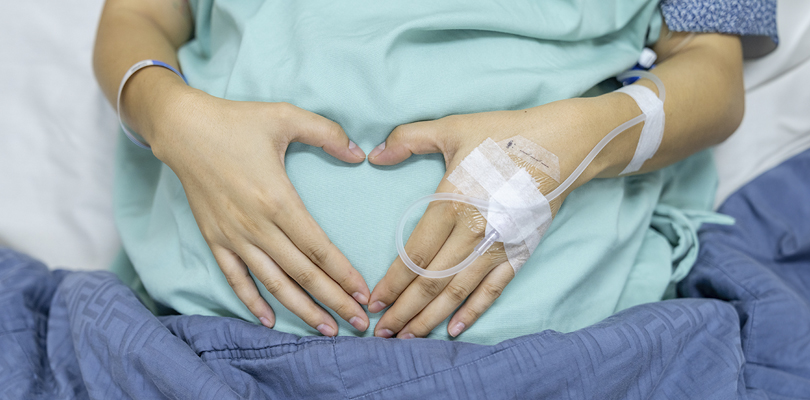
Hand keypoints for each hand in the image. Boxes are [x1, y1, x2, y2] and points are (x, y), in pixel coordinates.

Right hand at [149, 89, 370, 335]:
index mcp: (278, 200)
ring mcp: (233, 236)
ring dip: (301, 309)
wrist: (182, 129)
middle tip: (359, 322)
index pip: (319, 249)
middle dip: (333, 301)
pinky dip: (252, 301)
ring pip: (273, 284)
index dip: (344, 274)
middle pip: (302, 274)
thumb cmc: (237, 122)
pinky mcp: (215, 239)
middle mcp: (256, 226)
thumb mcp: (285, 116)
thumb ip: (326, 133)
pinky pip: (235, 278)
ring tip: (325, 328)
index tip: (364, 293)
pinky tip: (269, 321)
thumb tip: (358, 154)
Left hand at [366, 100, 604, 338]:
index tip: (373, 301)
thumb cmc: (504, 134)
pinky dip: (473, 311)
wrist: (564, 144)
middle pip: (431, 282)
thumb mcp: (452, 128)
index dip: (392, 283)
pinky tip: (454, 330)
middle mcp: (473, 232)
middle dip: (404, 311)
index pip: (414, 255)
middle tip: (382, 333)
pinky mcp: (519, 251)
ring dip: (430, 318)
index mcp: (452, 203)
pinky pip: (493, 289)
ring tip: (407, 338)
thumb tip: (374, 155)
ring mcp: (498, 246)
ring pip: (458, 293)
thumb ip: (408, 139)